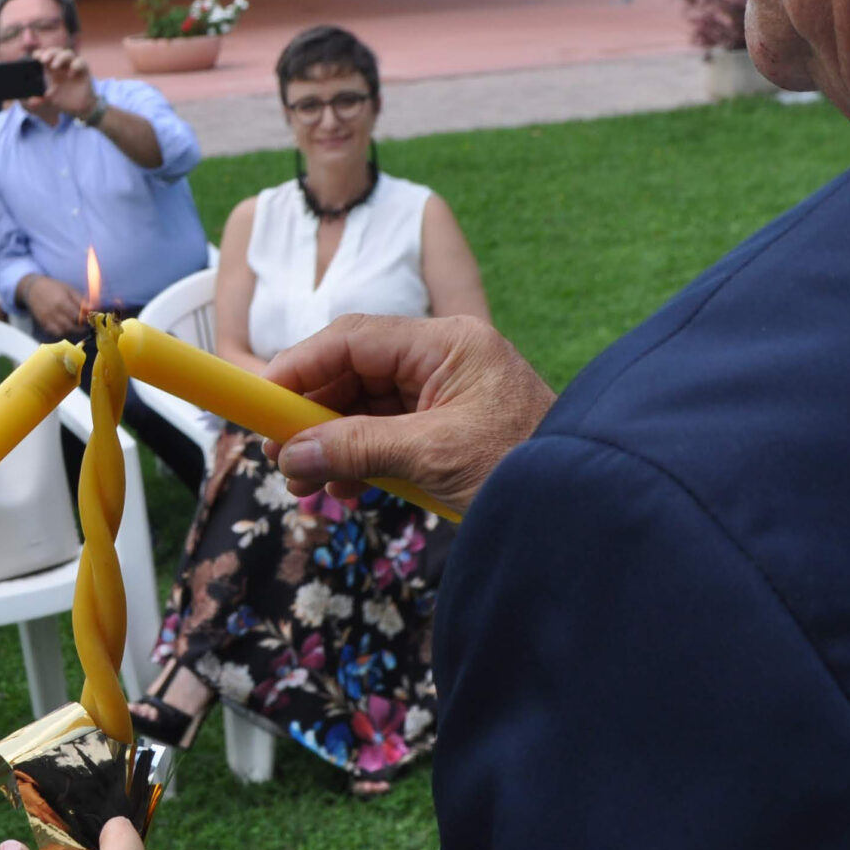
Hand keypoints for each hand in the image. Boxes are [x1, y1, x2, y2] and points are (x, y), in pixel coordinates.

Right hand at [18, 273, 86, 338]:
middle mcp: (54, 312)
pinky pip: (56, 334)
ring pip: (64, 332)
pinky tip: (68, 327)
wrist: (33, 289)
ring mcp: (47, 320)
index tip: (92, 319)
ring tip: (79, 327)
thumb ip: (81, 300)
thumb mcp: (69, 289)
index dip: (87, 320)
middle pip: (72, 327)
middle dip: (82, 328)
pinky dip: (64, 333)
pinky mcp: (43, 324)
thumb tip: (94, 309)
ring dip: (74, 332)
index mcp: (62, 301)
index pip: (78, 317)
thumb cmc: (54, 287)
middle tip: (87, 325)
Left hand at [32, 46, 95, 120]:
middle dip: (49, 53)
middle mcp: (62, 65)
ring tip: (54, 66)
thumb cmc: (63, 99)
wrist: (80, 108)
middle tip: (42, 60)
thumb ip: (39, 101)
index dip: (40, 53)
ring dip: (60, 57)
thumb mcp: (49, 102)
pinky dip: (76, 65)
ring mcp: (73, 67)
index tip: (35, 57)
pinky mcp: (84, 71)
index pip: (45, 56)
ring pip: (68, 54)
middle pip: (56, 52)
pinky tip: (70, 74)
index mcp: (51, 69)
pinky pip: (81, 62)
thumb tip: (31, 102)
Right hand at [262, 314, 556, 514]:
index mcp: (450, 343)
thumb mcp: (433, 457)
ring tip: (304, 484)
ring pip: (366, 407)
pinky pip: (387, 434)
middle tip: (277, 454)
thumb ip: (357, 448)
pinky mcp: (448, 430)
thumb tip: (291, 455)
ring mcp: (447, 394)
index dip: (299, 366)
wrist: (589, 511)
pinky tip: (342, 488)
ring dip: (331, 443)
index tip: (260, 400)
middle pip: (354, 371)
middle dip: (311, 414)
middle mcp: (446, 359)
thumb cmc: (529, 471)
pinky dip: (359, 459)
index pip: (354, 338)